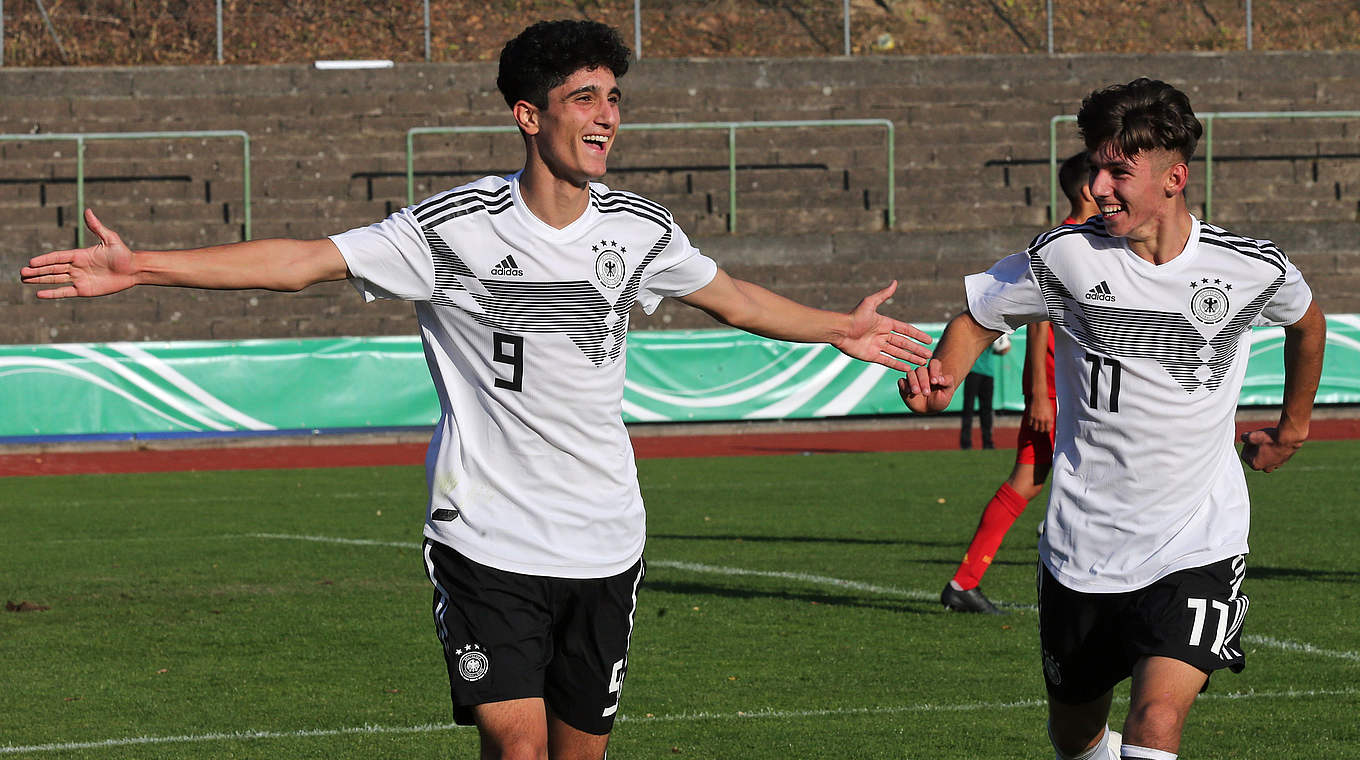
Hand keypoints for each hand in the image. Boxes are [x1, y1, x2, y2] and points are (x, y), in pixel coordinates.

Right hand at [20, 209, 136, 298]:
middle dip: (37, 271)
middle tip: (22, 273)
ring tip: (24, 280)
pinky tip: (39, 294)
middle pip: (52, 269)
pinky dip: (53, 294)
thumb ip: (97, 227)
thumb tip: (88, 211)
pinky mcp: (84, 290)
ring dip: (40, 280)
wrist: (134, 270)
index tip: (31, 261)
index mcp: (79, 254)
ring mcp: (79, 279)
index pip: (57, 257)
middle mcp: (76, 267)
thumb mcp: (110, 239)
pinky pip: (65, 292)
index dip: (44, 259)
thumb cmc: (123, 253)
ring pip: (55, 280)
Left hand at [835, 281, 933, 369]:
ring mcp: (877, 346)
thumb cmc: (854, 316)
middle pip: (904, 343)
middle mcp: (882, 335)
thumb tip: (895, 282)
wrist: (839, 330)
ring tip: (922, 363)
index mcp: (884, 323)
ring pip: (898, 353)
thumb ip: (884, 295)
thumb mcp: (870, 303)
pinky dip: (897, 365)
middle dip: (917, 349)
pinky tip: (907, 369)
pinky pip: (887, 361)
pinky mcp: (871, 356)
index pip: (905, 330)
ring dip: (910, 358)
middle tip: (929, 356)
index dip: (917, 335)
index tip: (928, 340)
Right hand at [897, 358, 955, 413]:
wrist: (930, 409)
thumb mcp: (948, 391)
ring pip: (910, 373)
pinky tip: (908, 391)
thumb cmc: (941, 398)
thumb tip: (940, 378)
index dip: (934, 370)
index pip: (934, 363)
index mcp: (935, 370)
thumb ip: (948, 382)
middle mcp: (923, 372)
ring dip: (913, 382)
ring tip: (916, 392)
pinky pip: (901, 381)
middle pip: (921, 369)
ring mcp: (913, 378)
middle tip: (926, 393)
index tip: (935, 381)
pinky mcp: (904, 384)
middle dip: (923, 381)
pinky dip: (904, 385)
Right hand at [1024, 397, 1054, 433]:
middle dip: (1041, 430)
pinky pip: (1029, 423)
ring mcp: (1036, 418)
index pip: (1048, 429)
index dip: (1047, 430)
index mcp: (1049, 418)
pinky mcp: (1031, 416)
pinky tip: (1032, 421)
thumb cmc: (1046, 403)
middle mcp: (1043, 420)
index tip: (1046, 430)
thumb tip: (1051, 424)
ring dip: (1036, 427)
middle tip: (1041, 428)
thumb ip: (1051, 418)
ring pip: (1035, 428)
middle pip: (1041, 430)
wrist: (1039, 397)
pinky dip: (1030, 423)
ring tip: (1036, 425)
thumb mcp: (1051, 411)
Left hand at [1239, 427, 1303, 472]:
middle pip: (1255, 458)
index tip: (1251, 438)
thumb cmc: (1270, 438)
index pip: (1245, 455)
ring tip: (1267, 440)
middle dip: (1255, 449)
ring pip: (1266, 457)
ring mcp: (1277, 464)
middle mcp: (1267, 467)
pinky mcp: (1285, 459)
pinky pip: (1276, 456)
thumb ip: (1244, 438)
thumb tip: (1243, 437)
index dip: (1247, 445)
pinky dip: (1274, 449)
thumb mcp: (1252, 436)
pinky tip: (1276, 441)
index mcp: (1256, 465)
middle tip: (1259, 439)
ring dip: (1265, 450)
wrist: (1290, 437)